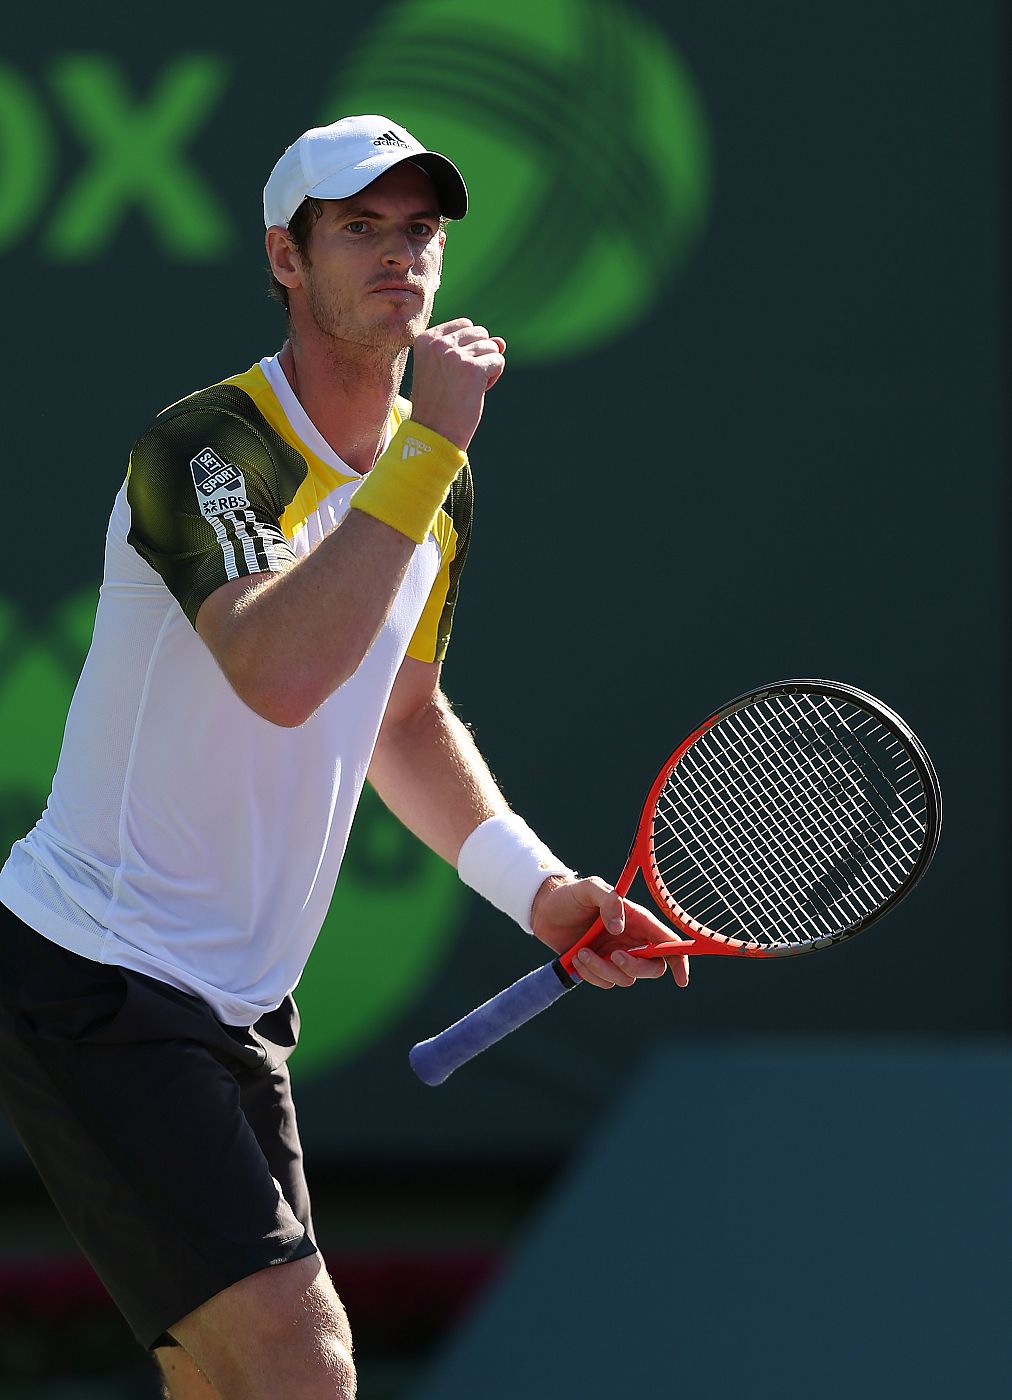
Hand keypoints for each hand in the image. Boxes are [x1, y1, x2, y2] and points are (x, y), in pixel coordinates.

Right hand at [410, 319, 506, 451]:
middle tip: (462, 381)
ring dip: (487, 368)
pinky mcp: (473, 369)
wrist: (434, 433)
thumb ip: (471, 349)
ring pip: (491, 347)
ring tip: (468, 388)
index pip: (464, 325)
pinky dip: (493, 377)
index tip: (454, 370)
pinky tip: (478, 391)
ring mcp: (456, 355)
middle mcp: (439, 343)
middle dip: (479, 355)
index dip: (468, 347)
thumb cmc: (439, 404)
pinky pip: (498, 361)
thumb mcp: (448, 370)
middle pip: (480, 333)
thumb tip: (501, 341)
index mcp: (426, 339)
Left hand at [530, 876, 689, 989]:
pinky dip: (591, 975)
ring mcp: (615, 955)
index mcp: (638, 920)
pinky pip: (605, 982)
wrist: (544, 909)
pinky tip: (577, 957)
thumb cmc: (571, 895)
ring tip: (582, 952)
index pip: (667, 942)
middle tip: (615, 956)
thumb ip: (608, 901)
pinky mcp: (599, 966)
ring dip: (603, 969)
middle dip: (635, 967)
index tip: (681, 979)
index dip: (679, 960)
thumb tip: (620, 928)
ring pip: (625, 978)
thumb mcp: (589, 888)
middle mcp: (631, 940)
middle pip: (652, 967)